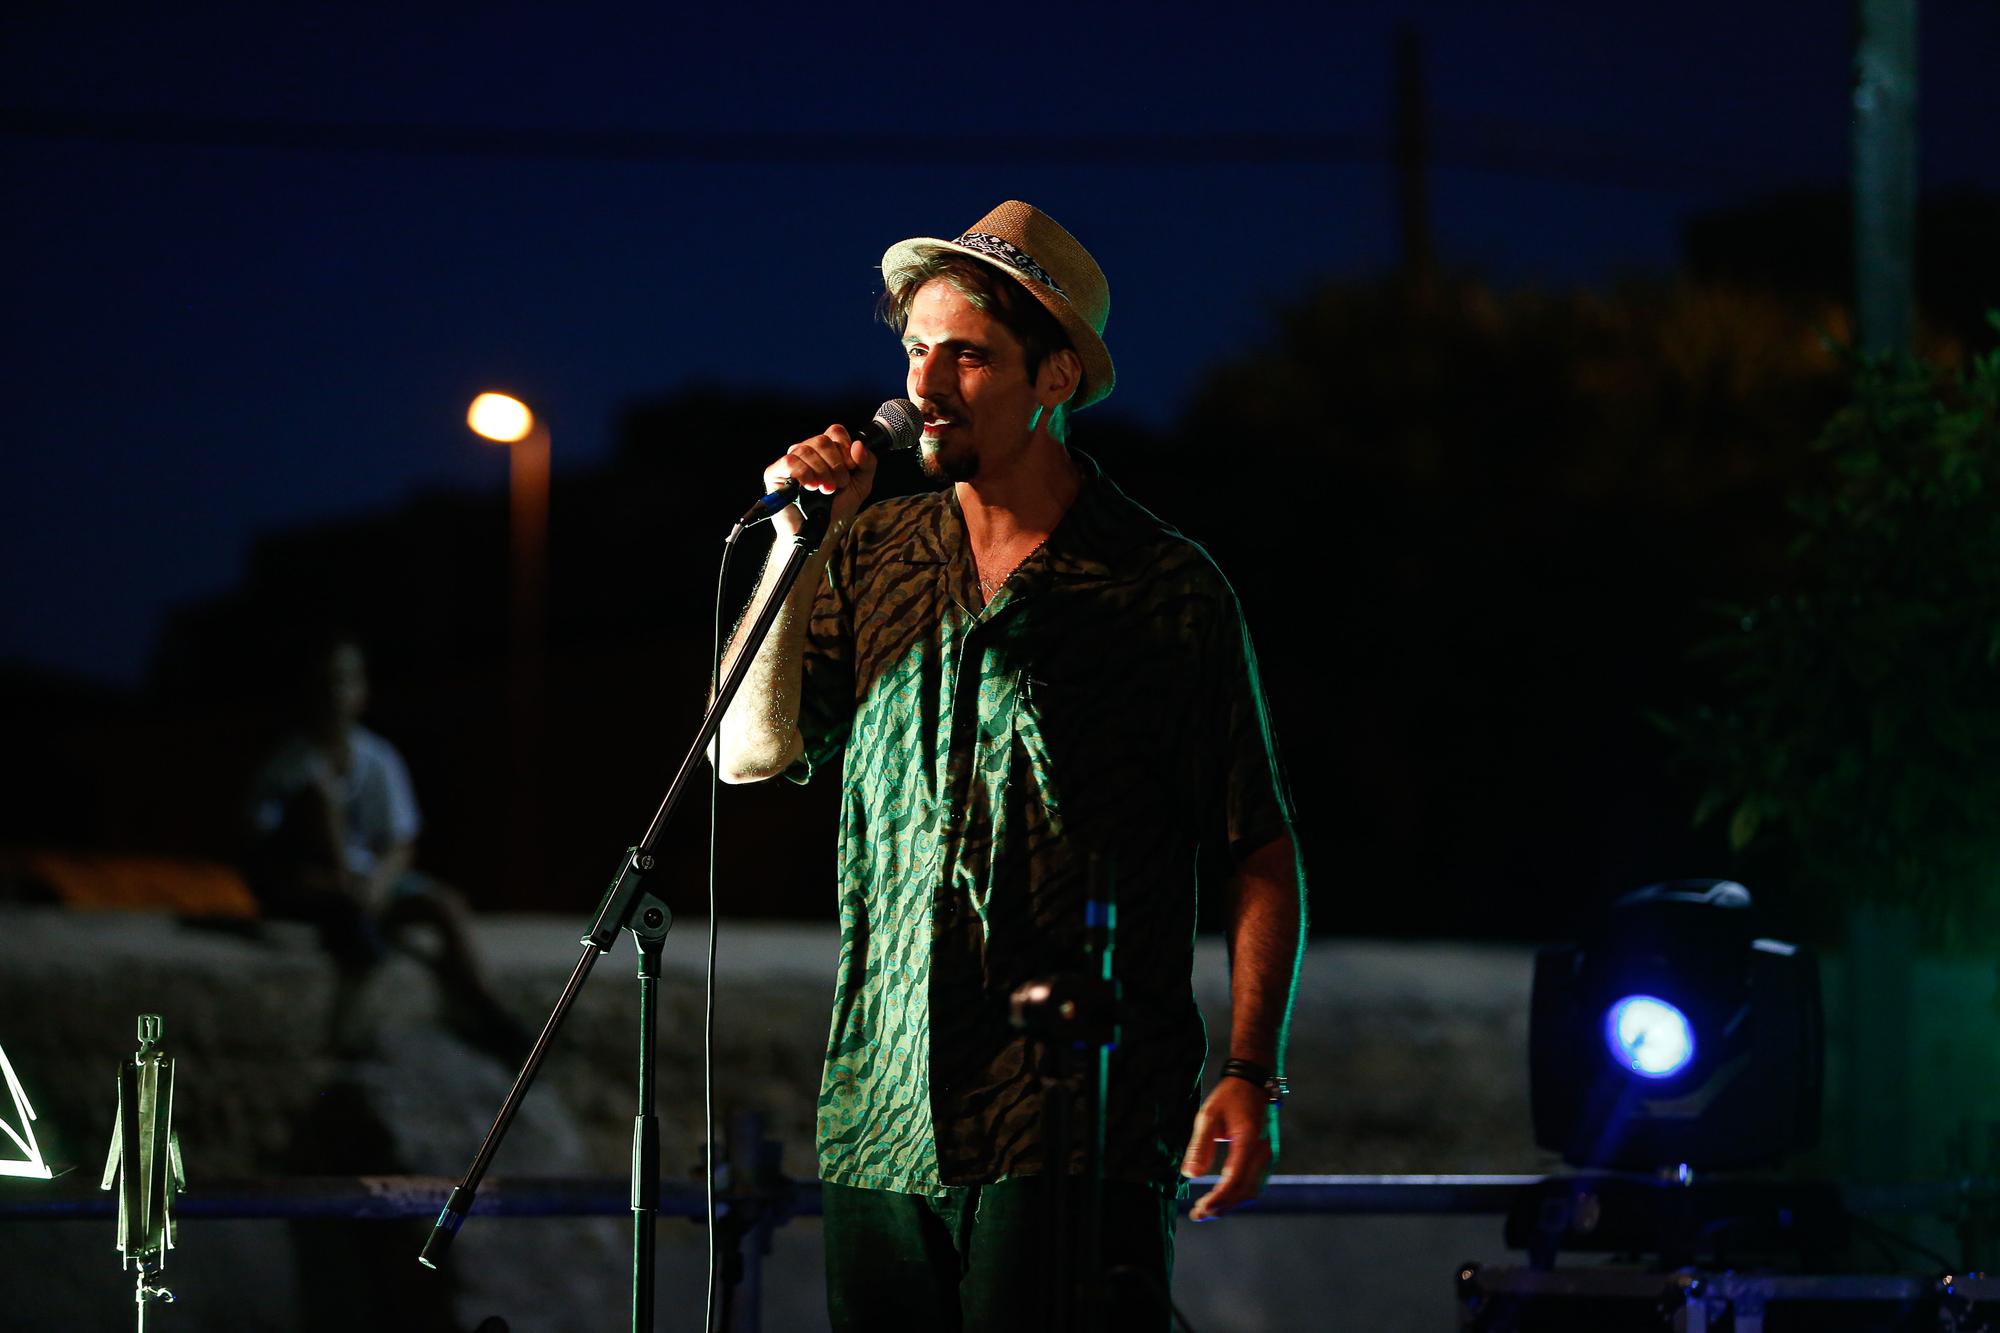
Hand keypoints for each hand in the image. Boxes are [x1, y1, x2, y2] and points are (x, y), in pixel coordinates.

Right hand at [763, 424, 877, 537]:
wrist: (820, 534)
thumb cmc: (837, 510)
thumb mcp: (861, 486)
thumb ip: (867, 464)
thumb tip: (858, 445)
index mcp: (826, 451)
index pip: (835, 431)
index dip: (845, 448)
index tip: (850, 469)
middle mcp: (807, 452)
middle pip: (822, 440)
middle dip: (835, 465)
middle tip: (837, 485)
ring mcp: (791, 461)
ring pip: (806, 449)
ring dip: (822, 472)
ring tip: (825, 491)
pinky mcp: (775, 473)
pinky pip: (789, 461)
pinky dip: (803, 473)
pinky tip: (810, 486)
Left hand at [1180, 1075, 1278, 1220]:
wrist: (1253, 1082)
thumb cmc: (1230, 1097)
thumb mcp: (1208, 1116)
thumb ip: (1200, 1146)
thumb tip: (1190, 1175)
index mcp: (1249, 1141)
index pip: (1235, 1179)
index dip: (1218, 1198)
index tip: (1200, 1208)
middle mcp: (1264, 1153)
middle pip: (1245, 1191)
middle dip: (1222, 1206)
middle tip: (1197, 1214)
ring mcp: (1268, 1157)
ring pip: (1251, 1191)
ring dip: (1230, 1204)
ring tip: (1205, 1211)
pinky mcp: (1266, 1159)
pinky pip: (1254, 1183)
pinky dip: (1237, 1195)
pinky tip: (1221, 1199)